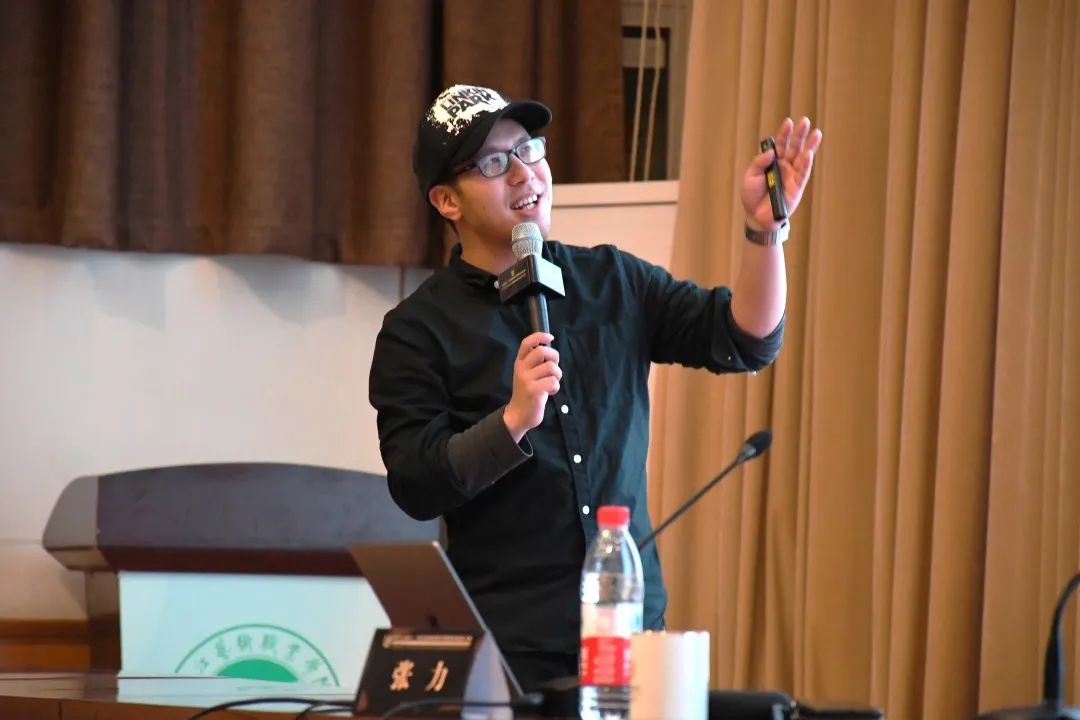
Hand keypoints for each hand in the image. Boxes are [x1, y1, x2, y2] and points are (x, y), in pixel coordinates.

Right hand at [503, 332, 559, 441]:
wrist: (518, 415)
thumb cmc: (528, 392)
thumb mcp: (527, 374)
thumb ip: (535, 362)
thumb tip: (550, 351)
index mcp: (519, 362)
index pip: (527, 343)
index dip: (540, 336)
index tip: (550, 337)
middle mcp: (521, 369)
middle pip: (542, 351)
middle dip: (554, 357)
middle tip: (554, 368)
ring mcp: (526, 380)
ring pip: (551, 367)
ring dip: (557, 375)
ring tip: (552, 382)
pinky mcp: (533, 391)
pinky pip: (553, 382)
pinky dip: (556, 387)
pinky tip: (550, 392)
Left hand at [741, 116, 822, 230]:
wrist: (756, 217)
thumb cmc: (752, 196)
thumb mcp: (750, 176)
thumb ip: (759, 162)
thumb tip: (771, 151)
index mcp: (773, 162)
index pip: (780, 144)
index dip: (784, 133)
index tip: (788, 122)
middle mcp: (784, 166)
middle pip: (794, 147)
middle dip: (799, 135)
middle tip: (805, 121)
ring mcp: (792, 176)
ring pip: (802, 158)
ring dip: (809, 146)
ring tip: (816, 133)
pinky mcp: (797, 187)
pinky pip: (802, 174)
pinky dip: (806, 164)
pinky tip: (809, 153)